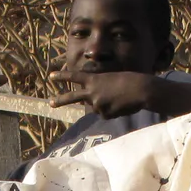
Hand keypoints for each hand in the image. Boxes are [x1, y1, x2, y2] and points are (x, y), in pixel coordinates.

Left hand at [49, 70, 164, 118]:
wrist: (140, 90)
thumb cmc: (129, 81)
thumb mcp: (110, 80)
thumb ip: (99, 90)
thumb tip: (93, 106)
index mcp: (93, 79)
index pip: (74, 77)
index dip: (62, 76)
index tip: (51, 76)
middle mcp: (92, 92)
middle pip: (72, 97)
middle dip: (61, 100)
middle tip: (50, 103)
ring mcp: (96, 104)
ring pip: (96, 107)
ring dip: (106, 104)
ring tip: (119, 98)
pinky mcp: (104, 114)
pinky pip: (106, 114)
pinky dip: (113, 111)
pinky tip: (121, 106)